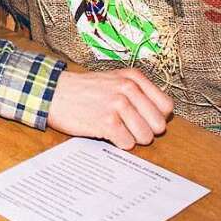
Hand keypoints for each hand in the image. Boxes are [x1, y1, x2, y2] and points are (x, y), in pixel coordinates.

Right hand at [47, 68, 173, 149]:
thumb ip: (138, 93)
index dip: (155, 117)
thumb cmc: (84, 90)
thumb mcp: (114, 80)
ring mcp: (117, 104)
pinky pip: (127, 144)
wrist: (54, 93)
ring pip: (145, 137)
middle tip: (127, 126)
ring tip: (115, 128)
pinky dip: (118, 143)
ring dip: (131, 138)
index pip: (166, 106)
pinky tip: (106, 132)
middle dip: (145, 130)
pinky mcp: (107, 122)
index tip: (142, 118)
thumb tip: (162, 118)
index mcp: (133, 77)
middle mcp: (128, 88)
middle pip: (158, 125)